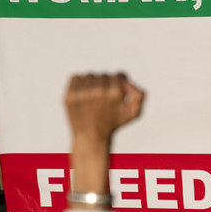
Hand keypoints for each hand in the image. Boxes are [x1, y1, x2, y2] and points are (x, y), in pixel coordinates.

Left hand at [65, 74, 144, 199]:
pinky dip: (80, 83)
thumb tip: (129, 83)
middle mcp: (98, 90)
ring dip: (94, 83)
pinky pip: (76, 77)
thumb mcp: (134, 112)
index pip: (119, 75)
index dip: (121, 84)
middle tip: (106, 98)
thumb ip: (140, 95)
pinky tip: (85, 94)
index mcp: (115, 93)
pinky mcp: (70, 95)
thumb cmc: (114, 123)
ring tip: (95, 97)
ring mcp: (82, 93)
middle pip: (105, 75)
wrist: (91, 136)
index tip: (118, 92)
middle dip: (107, 84)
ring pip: (91, 76)